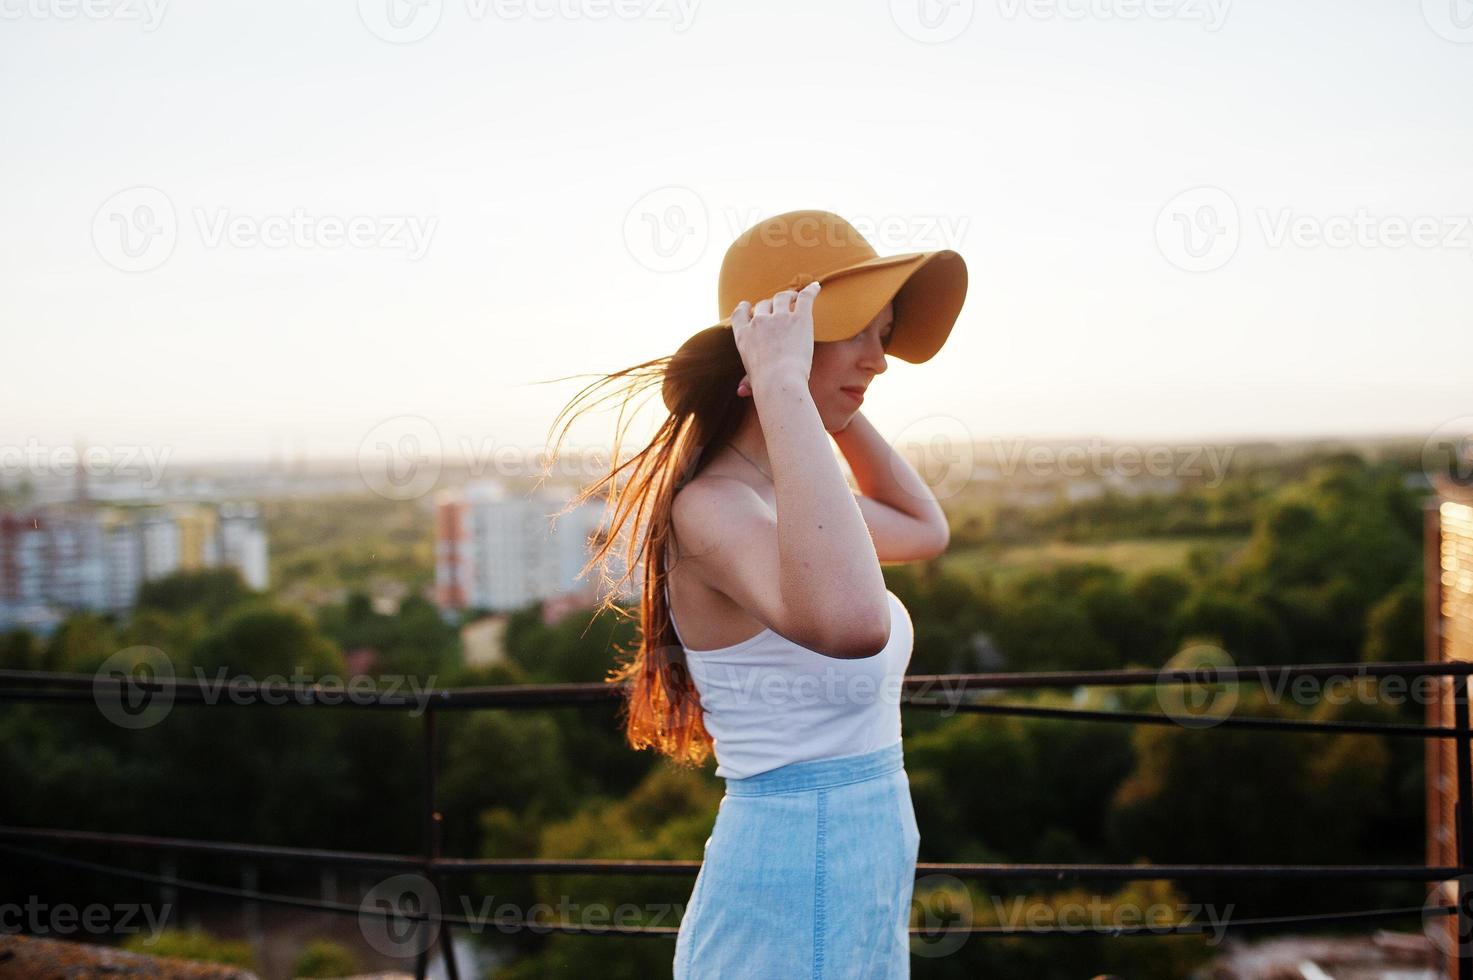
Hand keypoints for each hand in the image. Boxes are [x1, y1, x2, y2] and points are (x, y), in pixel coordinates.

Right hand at [733, 280, 819, 397]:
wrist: (779, 381)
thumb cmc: (765, 385)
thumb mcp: (752, 379)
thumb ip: (747, 380)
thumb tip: (740, 391)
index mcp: (743, 335)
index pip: (740, 313)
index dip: (746, 308)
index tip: (749, 306)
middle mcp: (759, 322)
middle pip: (763, 304)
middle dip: (770, 305)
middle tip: (779, 308)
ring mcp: (779, 318)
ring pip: (782, 297)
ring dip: (788, 296)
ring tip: (794, 297)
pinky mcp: (800, 318)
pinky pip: (805, 297)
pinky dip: (811, 290)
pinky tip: (816, 287)